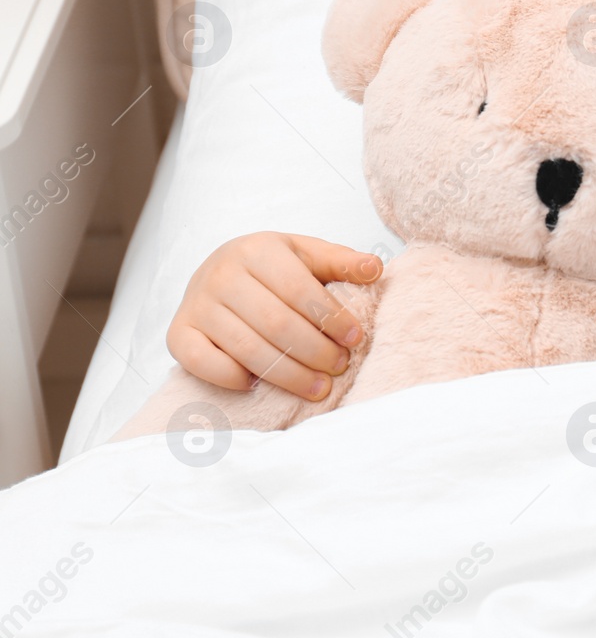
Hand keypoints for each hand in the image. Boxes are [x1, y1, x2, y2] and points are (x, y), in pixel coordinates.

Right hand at [166, 232, 382, 400]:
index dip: (330, 317)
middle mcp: (220, 275)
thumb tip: (375, 268)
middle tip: (339, 366)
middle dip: (315, 351)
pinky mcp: (178, 334)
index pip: (298, 290)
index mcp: (256, 250)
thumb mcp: (306, 255)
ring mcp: (195, 305)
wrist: (217, 271)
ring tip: (318, 387)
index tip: (355, 338)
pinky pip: (205, 365)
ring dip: (288, 374)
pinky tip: (260, 385)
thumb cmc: (272, 268)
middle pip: (275, 324)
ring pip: (247, 349)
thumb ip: (341, 262)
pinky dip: (235, 379)